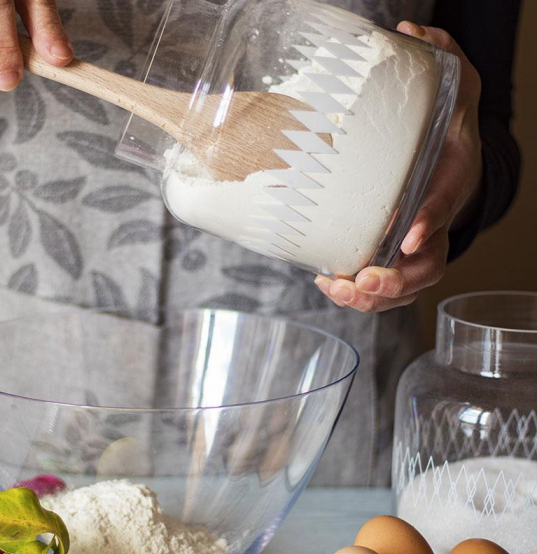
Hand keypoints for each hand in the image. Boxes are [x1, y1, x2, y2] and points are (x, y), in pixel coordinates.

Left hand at [315, 22, 482, 312]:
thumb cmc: (443, 132)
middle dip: (396, 279)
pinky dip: (356, 293)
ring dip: (370, 297)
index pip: (444, 203)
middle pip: (427, 267)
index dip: (430, 219)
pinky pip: (379, 289)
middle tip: (365, 278)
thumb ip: (441, 60)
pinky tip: (327, 282)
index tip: (410, 233)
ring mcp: (413, 250)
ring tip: (336, 287)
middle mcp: (434, 225)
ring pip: (402, 288)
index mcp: (449, 182)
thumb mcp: (453, 91)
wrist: (443, 163)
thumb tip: (409, 31)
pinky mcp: (390, 260)